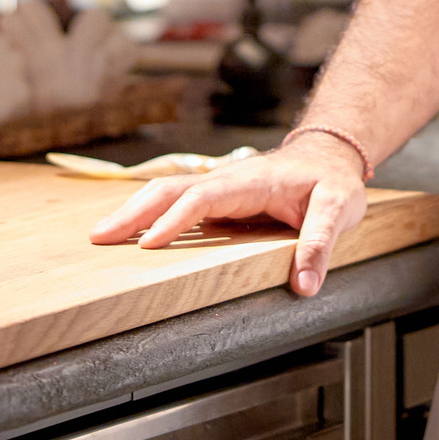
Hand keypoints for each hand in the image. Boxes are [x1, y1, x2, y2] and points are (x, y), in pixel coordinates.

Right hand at [88, 134, 368, 296]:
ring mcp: (219, 186)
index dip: (174, 219)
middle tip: (99, 237)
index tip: (149, 244)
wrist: (331, 155)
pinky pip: (177, 202)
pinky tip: (132, 232)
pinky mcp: (218, 198)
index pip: (203, 197)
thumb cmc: (332, 180)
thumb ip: (320, 243)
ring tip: (102, 235)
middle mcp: (227, 179)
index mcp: (251, 180)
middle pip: (171, 188)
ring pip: (167, 191)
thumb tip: (304, 284)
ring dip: (134, 211)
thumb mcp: (338, 208)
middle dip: (134, 211)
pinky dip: (149, 214)